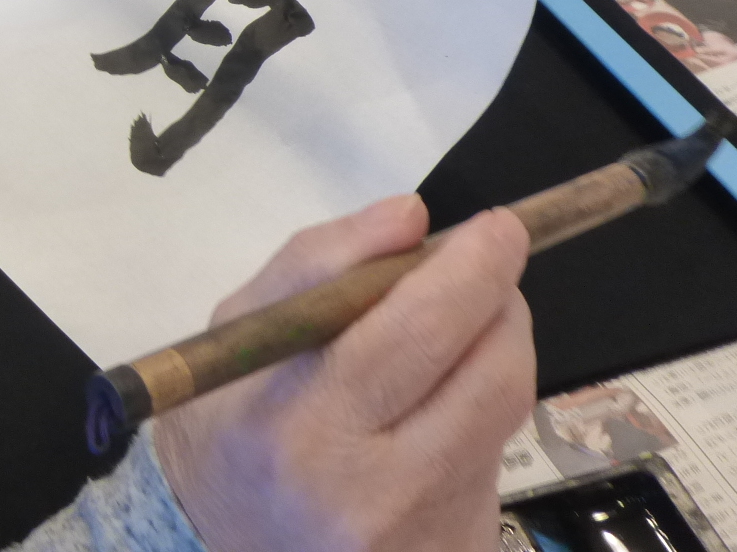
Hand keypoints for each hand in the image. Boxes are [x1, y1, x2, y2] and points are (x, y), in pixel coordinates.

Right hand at [155, 197, 534, 551]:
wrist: (231, 543)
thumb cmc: (229, 419)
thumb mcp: (242, 327)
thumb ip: (319, 261)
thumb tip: (411, 217)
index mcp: (301, 427)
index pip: (416, 333)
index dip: (471, 271)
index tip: (495, 226)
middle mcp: (370, 494)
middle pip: (490, 376)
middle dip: (502, 299)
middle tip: (492, 258)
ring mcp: (423, 535)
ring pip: (507, 412)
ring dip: (498, 347)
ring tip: (456, 326)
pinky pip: (497, 457)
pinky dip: (480, 408)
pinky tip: (436, 404)